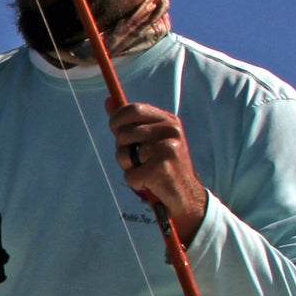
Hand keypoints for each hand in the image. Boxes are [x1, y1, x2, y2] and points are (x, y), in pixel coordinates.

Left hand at [108, 100, 206, 242]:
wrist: (186, 194)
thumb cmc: (163, 164)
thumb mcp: (150, 139)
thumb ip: (130, 121)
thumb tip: (108, 101)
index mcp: (168, 120)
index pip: (134, 109)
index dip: (117, 119)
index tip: (114, 129)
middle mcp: (171, 131)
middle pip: (125, 133)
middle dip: (121, 147)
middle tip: (133, 157)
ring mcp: (168, 148)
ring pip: (124, 153)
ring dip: (127, 166)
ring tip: (143, 170)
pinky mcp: (163, 168)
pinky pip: (130, 175)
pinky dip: (135, 182)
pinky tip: (149, 182)